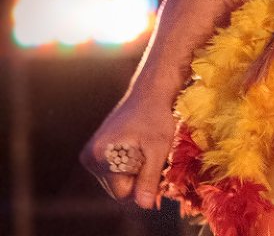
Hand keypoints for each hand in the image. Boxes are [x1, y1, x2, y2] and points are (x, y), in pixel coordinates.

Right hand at [80, 90, 176, 209]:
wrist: (149, 92)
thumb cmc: (156, 116)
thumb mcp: (158, 147)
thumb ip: (150, 177)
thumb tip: (144, 205)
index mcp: (100, 155)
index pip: (121, 192)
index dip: (141, 182)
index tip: (152, 161)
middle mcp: (90, 156)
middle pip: (116, 188)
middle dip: (136, 177)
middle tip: (148, 154)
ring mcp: (91, 154)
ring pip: (115, 181)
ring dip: (132, 171)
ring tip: (142, 148)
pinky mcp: (96, 151)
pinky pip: (113, 171)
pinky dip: (127, 164)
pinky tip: (135, 147)